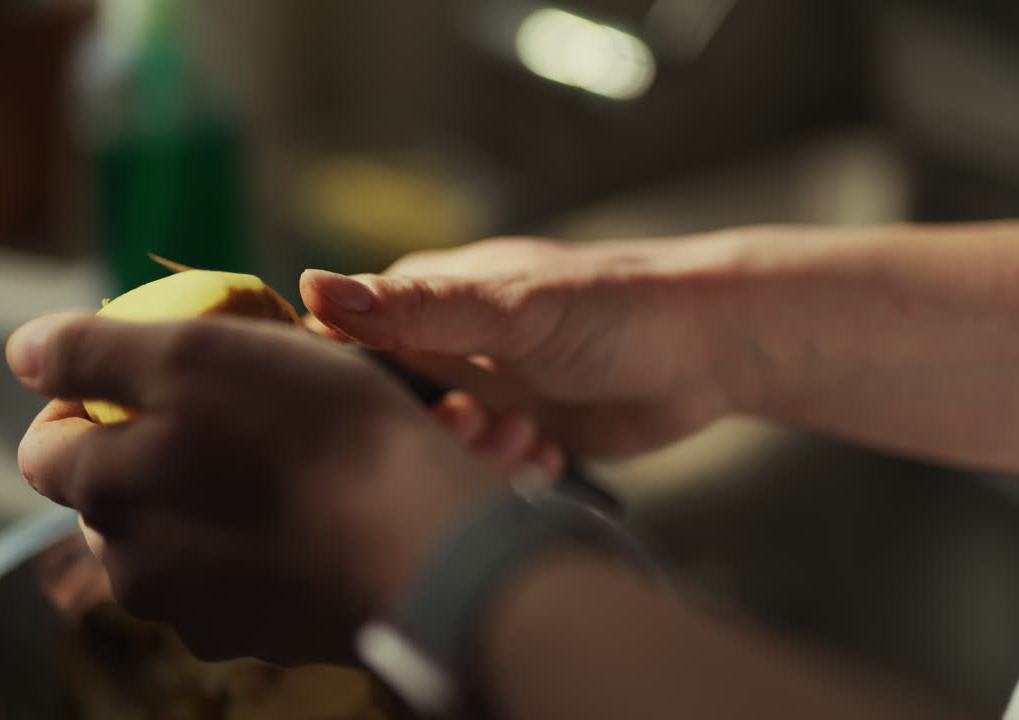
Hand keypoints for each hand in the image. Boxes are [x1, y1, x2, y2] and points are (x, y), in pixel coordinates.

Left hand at [9, 312, 503, 664]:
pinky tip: (313, 512)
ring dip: (213, 496)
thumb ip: (89, 351)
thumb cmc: (315, 433)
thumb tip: (25, 354)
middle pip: (118, 496)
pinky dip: (262, 541)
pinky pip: (241, 576)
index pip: (46, 447)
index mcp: (104, 493)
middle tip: (237, 410)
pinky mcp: (266, 636)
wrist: (425, 543)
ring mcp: (202, 614)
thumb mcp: (193, 353)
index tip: (156, 378)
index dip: (87, 402)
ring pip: (181, 538)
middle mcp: (136, 570)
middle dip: (156, 452)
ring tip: (286, 458)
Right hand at [303, 237, 743, 455]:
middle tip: (481, 426)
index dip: (356, 390)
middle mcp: (444, 346)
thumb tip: (310, 288)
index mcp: (427, 299)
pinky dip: (508, 473)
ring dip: (475, 456)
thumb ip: (418, 308)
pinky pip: (483, 471)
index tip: (399, 414)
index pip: (344, 346)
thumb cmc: (614, 309)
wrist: (708, 351)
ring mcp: (481, 391)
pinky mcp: (516, 432)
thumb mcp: (511, 310)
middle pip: (389, 410)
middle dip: (428, 434)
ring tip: (526, 435)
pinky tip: (547, 455)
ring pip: (437, 448)